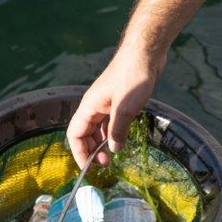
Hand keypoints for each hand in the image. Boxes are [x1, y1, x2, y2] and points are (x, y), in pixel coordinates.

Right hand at [67, 48, 166, 168]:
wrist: (146, 53)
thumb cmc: (132, 77)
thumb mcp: (125, 109)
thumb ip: (117, 132)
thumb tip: (113, 150)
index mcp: (88, 107)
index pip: (75, 135)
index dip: (79, 153)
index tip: (89, 168)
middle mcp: (93, 107)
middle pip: (85, 134)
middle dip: (92, 151)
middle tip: (106, 165)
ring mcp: (106, 104)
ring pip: (98, 130)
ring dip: (102, 144)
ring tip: (113, 157)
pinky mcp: (118, 102)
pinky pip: (110, 123)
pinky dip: (112, 134)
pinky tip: (120, 142)